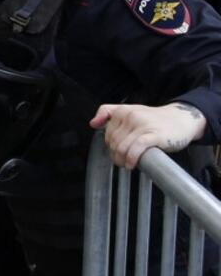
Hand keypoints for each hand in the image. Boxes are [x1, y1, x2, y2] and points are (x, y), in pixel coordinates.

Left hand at [89, 102, 207, 168]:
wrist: (182, 120)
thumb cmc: (156, 120)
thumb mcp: (131, 110)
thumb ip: (109, 113)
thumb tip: (92, 124)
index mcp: (123, 110)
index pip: (107, 134)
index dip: (111, 147)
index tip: (118, 153)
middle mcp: (131, 115)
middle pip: (114, 143)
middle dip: (116, 155)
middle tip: (122, 161)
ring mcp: (142, 125)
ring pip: (122, 147)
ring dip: (122, 160)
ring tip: (127, 164)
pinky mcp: (154, 135)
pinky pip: (135, 149)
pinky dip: (131, 159)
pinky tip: (133, 165)